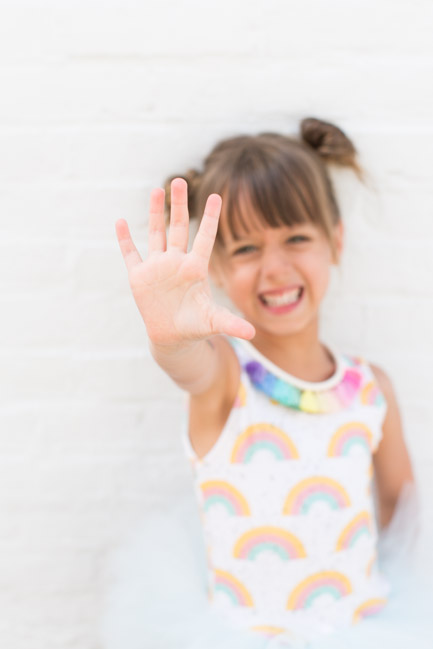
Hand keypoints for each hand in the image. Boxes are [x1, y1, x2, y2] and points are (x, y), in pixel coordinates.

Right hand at [115, 178, 255, 347]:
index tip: (216, 196)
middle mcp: (177, 262)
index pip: (205, 238)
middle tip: (180, 181)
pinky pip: (131, 254)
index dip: (210, 218)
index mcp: (195, 268)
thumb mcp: (214, 322)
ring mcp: (157, 267)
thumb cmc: (196, 325)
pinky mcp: (140, 277)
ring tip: (156, 190)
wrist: (173, 336)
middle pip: (178, 227)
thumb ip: (232, 324)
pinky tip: (120, 222)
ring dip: (154, 213)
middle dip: (179, 205)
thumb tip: (253, 334)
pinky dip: (124, 239)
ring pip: (156, 234)